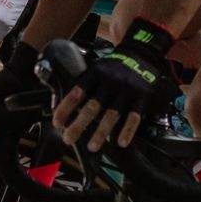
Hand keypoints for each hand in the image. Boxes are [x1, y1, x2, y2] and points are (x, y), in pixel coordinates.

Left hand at [51, 19, 174, 152]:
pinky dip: (127, 130)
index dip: (65, 108)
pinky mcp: (142, 96)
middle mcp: (110, 80)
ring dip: (101, 132)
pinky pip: (134, 116)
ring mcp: (127, 88)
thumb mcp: (97, 69)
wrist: (143, 54)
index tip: (57, 123)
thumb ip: (83, 86)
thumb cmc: (113, 68)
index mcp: (95, 73)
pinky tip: (121, 143)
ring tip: (92, 147)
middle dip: (79, 124)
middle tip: (68, 139)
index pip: (77, 92)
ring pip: (112, 114)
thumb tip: (60, 107)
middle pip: (92, 106)